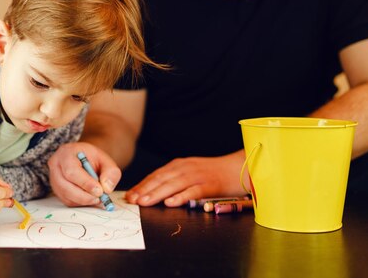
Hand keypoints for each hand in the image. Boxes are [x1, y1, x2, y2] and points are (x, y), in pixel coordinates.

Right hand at [48, 142, 120, 206]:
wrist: (85, 159)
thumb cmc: (93, 158)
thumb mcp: (105, 160)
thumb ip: (110, 172)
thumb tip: (106, 188)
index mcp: (66, 153)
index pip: (71, 170)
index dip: (85, 183)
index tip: (99, 191)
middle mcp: (56, 165)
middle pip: (65, 186)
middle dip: (84, 196)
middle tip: (99, 198)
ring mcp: (53, 178)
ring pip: (66, 196)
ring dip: (83, 200)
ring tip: (97, 198)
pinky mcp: (57, 190)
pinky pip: (67, 201)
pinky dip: (80, 203)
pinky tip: (90, 197)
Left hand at [125, 150, 246, 206]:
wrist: (238, 167)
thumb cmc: (213, 173)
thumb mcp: (190, 172)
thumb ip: (174, 180)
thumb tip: (155, 192)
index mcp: (179, 165)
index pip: (156, 175)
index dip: (142, 185)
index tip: (129, 195)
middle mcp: (186, 168)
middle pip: (161, 179)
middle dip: (144, 190)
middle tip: (132, 200)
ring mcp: (197, 175)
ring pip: (173, 185)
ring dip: (157, 193)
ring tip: (144, 202)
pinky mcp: (209, 185)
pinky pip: (193, 191)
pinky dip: (181, 196)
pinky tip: (171, 202)